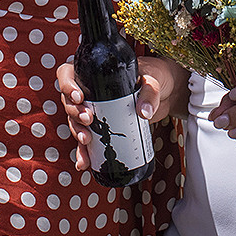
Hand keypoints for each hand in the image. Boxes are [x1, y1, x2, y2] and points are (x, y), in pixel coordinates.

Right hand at [57, 55, 184, 170]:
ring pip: (75, 122)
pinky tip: (84, 163)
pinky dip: (84, 152)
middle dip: (74, 113)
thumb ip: (150, 93)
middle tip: (88, 120)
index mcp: (95, 72)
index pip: (68, 74)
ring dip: (77, 132)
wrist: (168, 92)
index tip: (80, 97)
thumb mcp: (154, 79)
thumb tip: (143, 113)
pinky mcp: (104, 127)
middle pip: (69, 102)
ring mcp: (95, 110)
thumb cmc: (157, 76)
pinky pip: (88, 140)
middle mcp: (90, 90)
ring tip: (86, 140)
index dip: (67, 85)